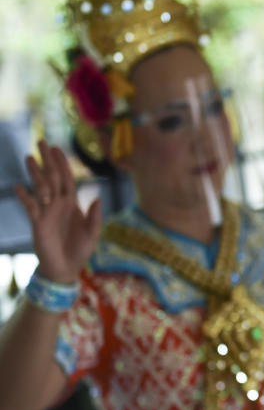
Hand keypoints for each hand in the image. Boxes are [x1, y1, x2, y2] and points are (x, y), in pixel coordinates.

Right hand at [14, 141, 101, 283]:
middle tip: (41, 142)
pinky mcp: (37, 223)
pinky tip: (19, 187)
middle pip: (52, 177)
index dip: (62, 164)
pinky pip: (30, 207)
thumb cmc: (81, 250)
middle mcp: (58, 204)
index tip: (57, 148)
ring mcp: (47, 212)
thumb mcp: (93, 233)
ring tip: (29, 157)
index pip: (67, 179)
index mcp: (72, 203)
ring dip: (35, 173)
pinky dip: (25, 197)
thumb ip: (95, 216)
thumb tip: (99, 198)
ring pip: (40, 187)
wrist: (65, 268)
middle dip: (48, 160)